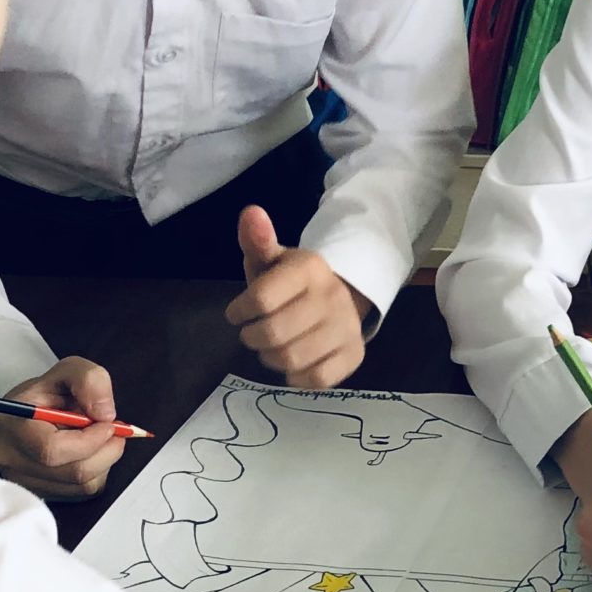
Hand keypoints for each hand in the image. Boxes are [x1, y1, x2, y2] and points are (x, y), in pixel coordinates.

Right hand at [0, 357, 127, 501]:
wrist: (33, 412)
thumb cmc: (49, 393)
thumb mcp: (70, 370)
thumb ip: (90, 381)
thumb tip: (105, 414)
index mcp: (12, 425)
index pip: (52, 450)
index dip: (90, 440)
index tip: (107, 423)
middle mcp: (11, 459)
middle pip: (74, 472)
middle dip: (106, 450)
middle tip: (113, 430)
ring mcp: (24, 481)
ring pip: (83, 485)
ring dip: (103, 461)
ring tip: (96, 438)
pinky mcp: (42, 494)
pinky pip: (83, 493)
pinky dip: (96, 472)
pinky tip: (88, 453)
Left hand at [224, 206, 370, 389]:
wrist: (340, 297)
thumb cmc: (291, 281)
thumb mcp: (271, 259)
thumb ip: (256, 240)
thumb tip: (250, 212)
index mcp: (309, 269)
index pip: (260, 299)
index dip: (239, 311)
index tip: (237, 313)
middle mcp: (332, 296)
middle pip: (272, 334)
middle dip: (252, 338)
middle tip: (253, 333)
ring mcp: (346, 327)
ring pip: (291, 359)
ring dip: (270, 358)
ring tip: (271, 347)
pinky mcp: (354, 354)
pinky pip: (316, 379)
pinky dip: (296, 377)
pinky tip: (293, 365)